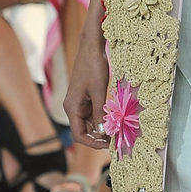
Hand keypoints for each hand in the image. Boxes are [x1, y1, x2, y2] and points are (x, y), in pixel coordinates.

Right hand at [64, 16, 109, 149]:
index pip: (79, 135)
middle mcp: (73, 107)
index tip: (108, 145)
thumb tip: (105, 132)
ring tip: (118, 130)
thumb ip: (101, 112)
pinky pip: (94, 113)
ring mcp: (80, 103)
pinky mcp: (87, 97)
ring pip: (91, 123)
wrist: (91, 46)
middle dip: (100, 136)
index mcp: (72, 107)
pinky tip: (115, 119)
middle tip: (117, 139)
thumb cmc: (93, 66)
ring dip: (103, 128)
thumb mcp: (99, 91)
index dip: (93, 143)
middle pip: (85, 130)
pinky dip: (104, 118)